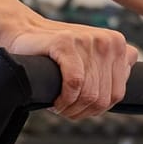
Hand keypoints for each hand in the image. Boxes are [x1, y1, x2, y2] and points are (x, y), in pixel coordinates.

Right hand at [3, 20, 135, 118]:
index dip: (96, 107)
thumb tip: (117, 96)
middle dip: (82, 111)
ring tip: (59, 106)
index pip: (117, 93)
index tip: (80, 106)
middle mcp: (108, 40)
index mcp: (118, 44)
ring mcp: (88, 40)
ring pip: (88, 93)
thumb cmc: (57, 52)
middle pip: (102, 97)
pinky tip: (56, 101)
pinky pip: (74, 84)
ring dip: (71, 108)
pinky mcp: (66, 43)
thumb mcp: (91, 58)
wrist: (24, 32)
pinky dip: (64, 99)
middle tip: (65, 110)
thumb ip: (110, 71)